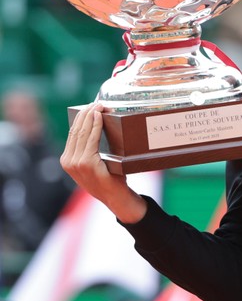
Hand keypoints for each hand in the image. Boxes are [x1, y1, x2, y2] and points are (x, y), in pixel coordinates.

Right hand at [60, 102, 145, 222]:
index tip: (90, 106)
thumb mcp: (96, 162)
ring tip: (99, 106)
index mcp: (67, 160)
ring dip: (91, 116)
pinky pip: (91, 139)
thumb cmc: (110, 178)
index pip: (73, 133)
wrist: (116, 198)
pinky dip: (96, 126)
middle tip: (97, 102)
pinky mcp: (86, 163)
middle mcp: (68, 161)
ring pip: (82, 133)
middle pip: (76, 130)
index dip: (81, 117)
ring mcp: (75, 163)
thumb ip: (91, 149)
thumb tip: (97, 126)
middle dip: (86, 113)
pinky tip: (100, 117)